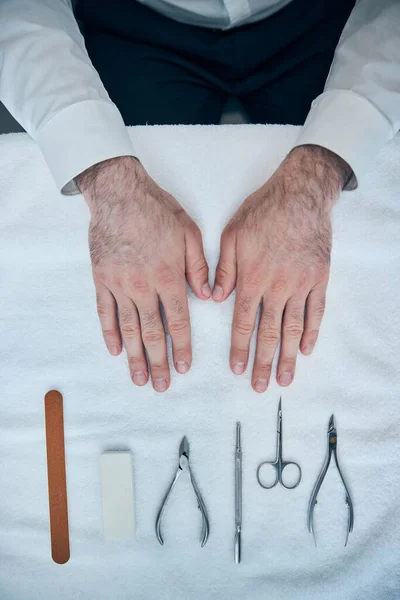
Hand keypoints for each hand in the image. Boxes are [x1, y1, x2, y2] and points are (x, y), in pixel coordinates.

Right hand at [76, 156, 210, 391]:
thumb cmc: (156, 209)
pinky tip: (114, 351)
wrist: (119, 193)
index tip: (184, 367)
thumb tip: (208, 295)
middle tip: (162, 385)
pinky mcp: (101, 279)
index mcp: (168, 277)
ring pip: (128, 329)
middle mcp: (143, 287)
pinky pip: (104, 313)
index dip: (182, 347)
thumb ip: (199, 267)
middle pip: (152, 333)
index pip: (178, 321)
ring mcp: (119, 285)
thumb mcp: (189, 233)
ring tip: (139, 378)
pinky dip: (109, 333)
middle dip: (159, 362)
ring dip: (134, 357)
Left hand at [212, 145, 351, 392]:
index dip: (239, 349)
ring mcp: (301, 284)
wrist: (301, 193)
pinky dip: (312, 332)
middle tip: (260, 386)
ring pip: (294, 328)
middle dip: (263, 363)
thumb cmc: (264, 211)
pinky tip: (307, 349)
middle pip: (269, 333)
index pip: (243, 323)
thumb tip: (215, 299)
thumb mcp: (232, 235)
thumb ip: (224, 270)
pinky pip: (317, 311)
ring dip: (289, 357)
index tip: (236, 369)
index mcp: (251, 278)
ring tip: (286, 379)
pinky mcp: (320, 278)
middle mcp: (277, 287)